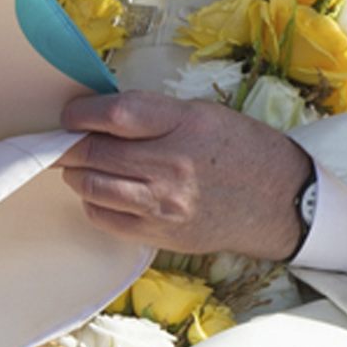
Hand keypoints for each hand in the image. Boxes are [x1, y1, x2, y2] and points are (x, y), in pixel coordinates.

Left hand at [57, 91, 312, 259]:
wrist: (281, 202)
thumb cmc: (242, 151)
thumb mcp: (204, 115)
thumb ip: (153, 115)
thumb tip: (100, 118)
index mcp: (187, 126)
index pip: (116, 115)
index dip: (82, 113)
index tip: (71, 114)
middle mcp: (173, 166)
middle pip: (95, 152)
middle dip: (70, 145)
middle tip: (65, 141)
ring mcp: (165, 205)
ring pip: (92, 187)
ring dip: (77, 173)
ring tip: (82, 165)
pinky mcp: (160, 234)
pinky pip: (105, 218)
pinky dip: (93, 202)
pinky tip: (103, 191)